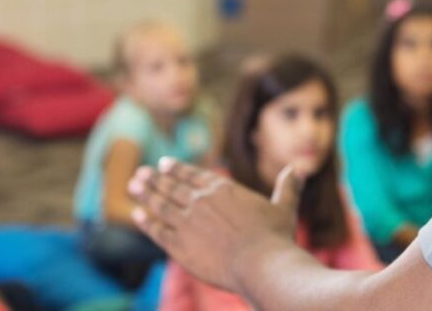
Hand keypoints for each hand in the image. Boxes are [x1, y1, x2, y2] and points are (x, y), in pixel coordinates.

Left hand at [127, 157, 301, 291]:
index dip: (176, 169)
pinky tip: (137, 216)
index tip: (163, 164)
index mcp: (223, 189)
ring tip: (132, 186)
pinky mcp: (179, 246)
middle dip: (154, 179)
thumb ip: (287, 188)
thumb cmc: (276, 238)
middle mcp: (201, 202)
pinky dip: (146, 222)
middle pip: (172, 186)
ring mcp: (188, 223)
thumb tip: (298, 169)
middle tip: (140, 173)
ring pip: (160, 205)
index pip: (193, 175)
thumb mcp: (284, 208)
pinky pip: (157, 231)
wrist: (262, 266)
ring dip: (145, 195)